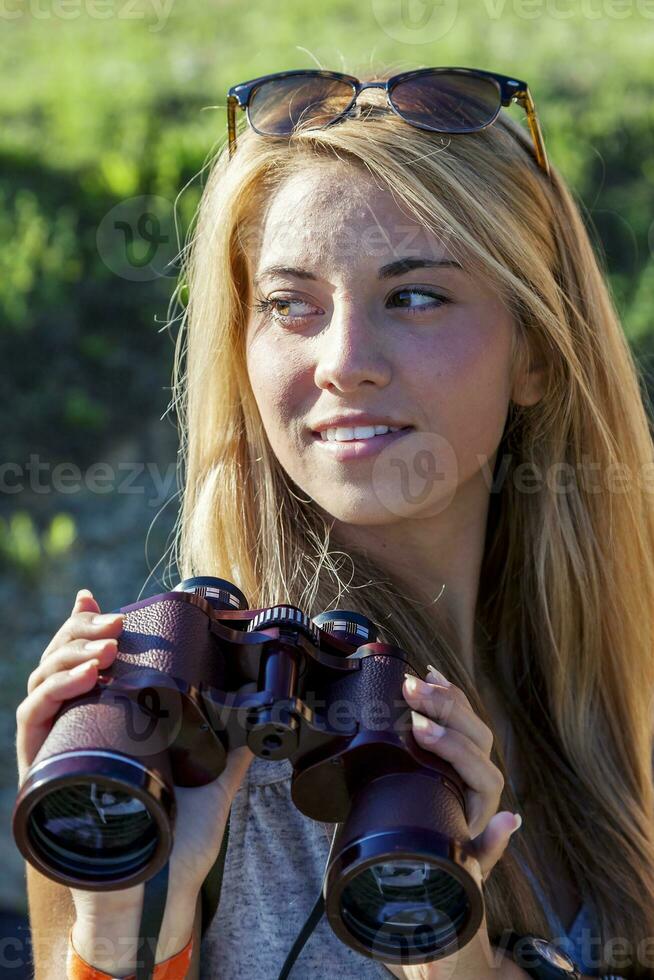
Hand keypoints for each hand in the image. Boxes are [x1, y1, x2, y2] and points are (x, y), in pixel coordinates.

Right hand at [16, 588, 255, 927]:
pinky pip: (33, 717)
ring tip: (106, 648)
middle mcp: (76, 725)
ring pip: (44, 678)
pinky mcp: (42, 768)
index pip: (86, 658)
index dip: (86, 625)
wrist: (153, 888)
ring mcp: (57, 744)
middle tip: (116, 623)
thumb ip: (229, 747)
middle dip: (84, 630)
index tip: (101, 600)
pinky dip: (53, 690)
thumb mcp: (208, 779)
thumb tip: (258, 715)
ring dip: (71, 652)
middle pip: (62, 659)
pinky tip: (85, 677)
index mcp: (106, 719)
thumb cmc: (172, 835)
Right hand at [381, 664, 521, 979]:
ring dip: (442, 696)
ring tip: (413, 680)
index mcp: (483, 798)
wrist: (437, 861)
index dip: (449, 745)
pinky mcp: (454, 746)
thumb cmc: (446, 864)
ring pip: (467, 718)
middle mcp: (482, 773)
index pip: (476, 764)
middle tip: (410, 692)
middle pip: (474, 733)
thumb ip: (487, 850)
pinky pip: (456, 712)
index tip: (417, 729)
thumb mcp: (463, 868)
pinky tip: (430, 673)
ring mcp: (469, 756)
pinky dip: (445, 691)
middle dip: (443, 709)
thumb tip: (512, 819)